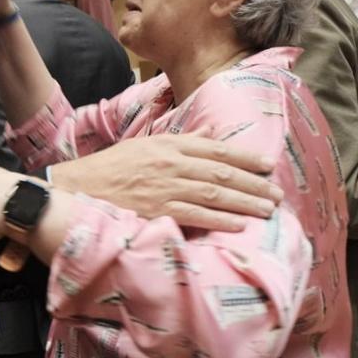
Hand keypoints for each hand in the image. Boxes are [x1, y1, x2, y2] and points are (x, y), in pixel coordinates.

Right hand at [48, 134, 280, 230]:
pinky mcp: (158, 211)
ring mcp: (165, 187)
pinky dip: (220, 219)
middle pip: (221, 172)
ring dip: (245, 202)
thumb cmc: (112, 168)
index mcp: (168, 145)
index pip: (215, 149)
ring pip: (214, 193)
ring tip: (268, 209)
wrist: (80, 188)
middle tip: (277, 193)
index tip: (268, 164)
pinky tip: (240, 223)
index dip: (245, 156)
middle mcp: (170, 163)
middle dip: (253, 183)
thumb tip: (210, 134)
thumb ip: (180, 140)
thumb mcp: (146, 145)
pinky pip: (196, 215)